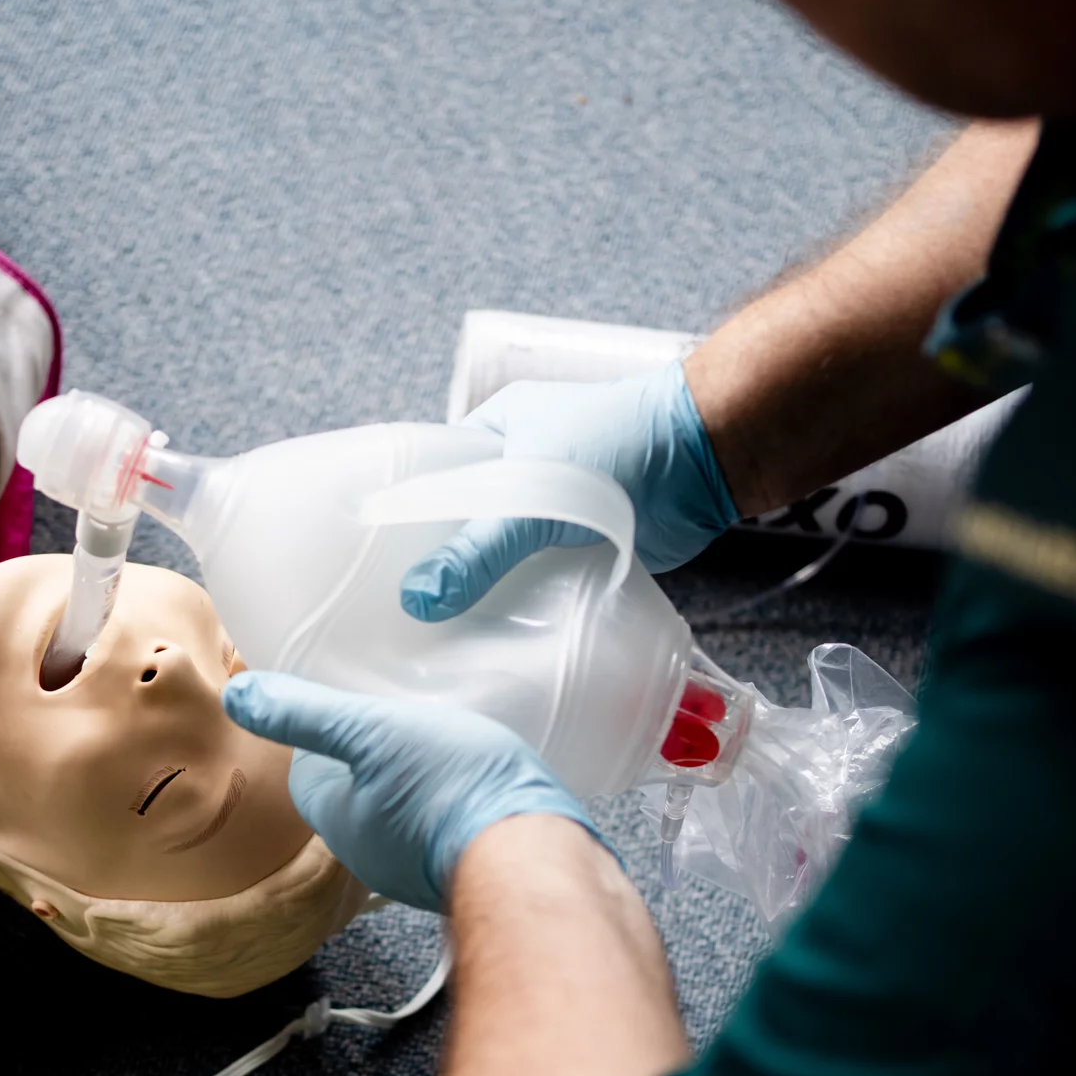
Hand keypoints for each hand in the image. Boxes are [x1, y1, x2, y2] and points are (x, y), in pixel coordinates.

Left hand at [223, 672, 602, 911]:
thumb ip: (306, 713)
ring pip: (400, 808)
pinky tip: (476, 780)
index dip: (327, 729)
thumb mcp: (371, 731)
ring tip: (445, 742)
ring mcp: (415, 866)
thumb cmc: (449, 788)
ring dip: (415, 778)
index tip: (350, 702)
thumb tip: (239, 695)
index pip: (310, 767)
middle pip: (356, 788)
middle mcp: (367, 852)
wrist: (533, 855)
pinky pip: (442, 825)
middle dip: (372, 755)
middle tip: (402, 716)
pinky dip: (451, 802)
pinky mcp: (460, 866)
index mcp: (336, 817)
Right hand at [399, 362, 737, 620]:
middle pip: (460, 528)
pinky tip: (493, 641)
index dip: (400, 524)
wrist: (706, 458)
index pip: (428, 481)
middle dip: (438, 568)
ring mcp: (549, 513)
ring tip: (436, 639)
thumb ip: (478, 550)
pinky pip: (537, 582)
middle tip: (399, 617)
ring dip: (481, 592)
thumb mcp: (533, 495)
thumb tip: (419, 599)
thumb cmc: (618, 447)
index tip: (369, 570)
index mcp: (490, 433)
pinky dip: (522, 606)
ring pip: (500, 559)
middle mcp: (514, 471)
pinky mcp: (579, 549)